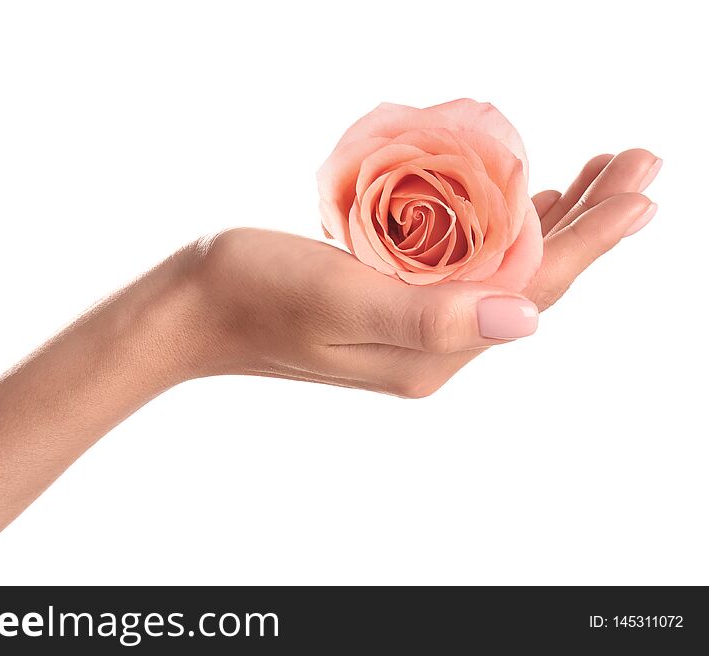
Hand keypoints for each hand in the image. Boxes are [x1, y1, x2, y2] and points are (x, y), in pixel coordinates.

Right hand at [182, 149, 659, 396]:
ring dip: (553, 224)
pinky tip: (519, 206)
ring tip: (596, 179)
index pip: (530, 289)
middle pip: (530, 280)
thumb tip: (526, 321)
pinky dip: (501, 231)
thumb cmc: (251, 293)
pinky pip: (467, 269)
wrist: (193, 310)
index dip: (590, 238)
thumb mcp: (336, 298)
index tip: (640, 189)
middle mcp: (432, 347)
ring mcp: (412, 329)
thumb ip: (429, 315)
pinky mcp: (391, 306)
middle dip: (588, 223)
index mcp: (429, 351)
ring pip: (504, 272)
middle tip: (635, 165)